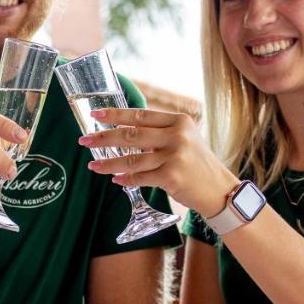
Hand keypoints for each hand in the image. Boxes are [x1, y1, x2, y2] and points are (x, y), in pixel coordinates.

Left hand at [80, 107, 237, 216]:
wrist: (219, 189)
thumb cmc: (197, 164)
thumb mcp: (184, 139)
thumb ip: (159, 132)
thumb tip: (122, 130)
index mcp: (178, 121)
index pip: (140, 115)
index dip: (115, 114)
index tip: (95, 114)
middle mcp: (177, 135)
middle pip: (131, 134)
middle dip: (104, 138)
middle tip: (85, 141)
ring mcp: (175, 156)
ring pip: (132, 159)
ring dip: (109, 163)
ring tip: (93, 166)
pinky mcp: (172, 176)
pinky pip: (140, 177)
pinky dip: (126, 179)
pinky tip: (115, 179)